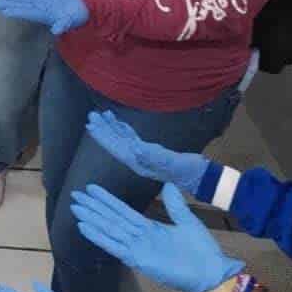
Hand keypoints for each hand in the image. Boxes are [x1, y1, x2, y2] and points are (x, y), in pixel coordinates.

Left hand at [0, 0, 88, 35]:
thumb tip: (56, 31)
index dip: (16, 11)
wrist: (86, 7)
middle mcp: (41, 9)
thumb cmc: (80, 15)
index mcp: (45, 14)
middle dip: (8, 5)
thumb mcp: (72, 20)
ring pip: (24, 0)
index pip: (27, 12)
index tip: (4, 11)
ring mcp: (42, 3)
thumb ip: (64, 24)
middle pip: (21, 6)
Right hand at [70, 182, 243, 291]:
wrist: (211, 273)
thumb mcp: (188, 221)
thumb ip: (175, 205)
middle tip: (74, 196)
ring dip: (92, 220)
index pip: (122, 210)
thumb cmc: (202, 250)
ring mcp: (137, 248)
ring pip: (110, 230)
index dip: (106, 200)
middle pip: (111, 219)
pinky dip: (99, 238)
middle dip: (93, 207)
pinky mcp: (138, 260)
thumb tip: (167, 184)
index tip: (91, 189)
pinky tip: (85, 228)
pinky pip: (115, 246)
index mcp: (150, 227)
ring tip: (75, 209)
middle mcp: (139, 236)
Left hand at [85, 110, 208, 195]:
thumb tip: (135, 148)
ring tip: (101, 114)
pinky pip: (132, 138)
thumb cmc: (187, 171)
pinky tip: (118, 122)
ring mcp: (143, 156)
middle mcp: (137, 159)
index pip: (115, 148)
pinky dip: (124, 129)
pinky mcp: (151, 151)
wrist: (201, 177)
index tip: (90, 125)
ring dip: (111, 127)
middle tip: (91, 115)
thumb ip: (154, 155)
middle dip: (103, 129)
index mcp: (138, 162)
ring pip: (122, 139)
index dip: (102, 137)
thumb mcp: (171, 162)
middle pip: (115, 143)